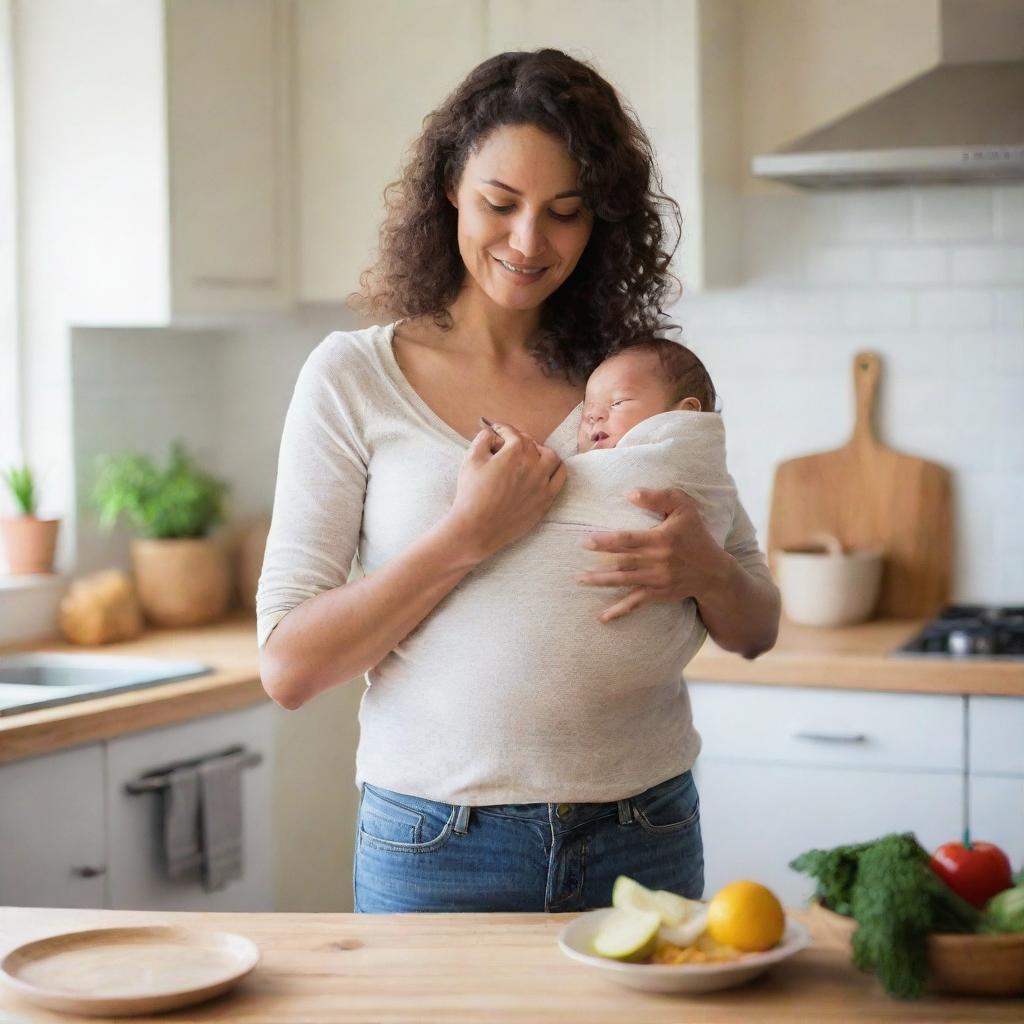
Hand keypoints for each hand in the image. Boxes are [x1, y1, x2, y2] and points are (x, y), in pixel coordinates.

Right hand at [447, 422, 565, 560]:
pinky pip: (560, 477)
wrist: (477, 528)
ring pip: (551, 457)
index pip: (512, 433)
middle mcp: (533, 464)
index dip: (502, 430)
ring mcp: (543, 483)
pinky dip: (555, 469)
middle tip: (510, 445)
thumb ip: (482, 440)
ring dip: (541, 452)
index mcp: (514, 452)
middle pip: (531, 444)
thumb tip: (491, 434)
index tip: (497, 432)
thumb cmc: (471, 494)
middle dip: (519, 440)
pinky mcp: (547, 499)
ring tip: (532, 456)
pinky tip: (546, 470)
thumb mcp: (471, 460)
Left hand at [576, 487, 728, 622]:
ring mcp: (657, 580)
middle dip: (598, 563)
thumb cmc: (695, 534)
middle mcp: (658, 561)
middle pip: (623, 562)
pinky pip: (636, 603)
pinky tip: (603, 617)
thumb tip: (630, 493)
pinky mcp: (658, 594)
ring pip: (624, 581)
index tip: (586, 542)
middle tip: (577, 563)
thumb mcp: (684, 507)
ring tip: (581, 580)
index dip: (606, 542)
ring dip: (601, 582)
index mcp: (661, 539)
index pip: (628, 540)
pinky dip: (619, 611)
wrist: (713, 571)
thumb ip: (658, 497)